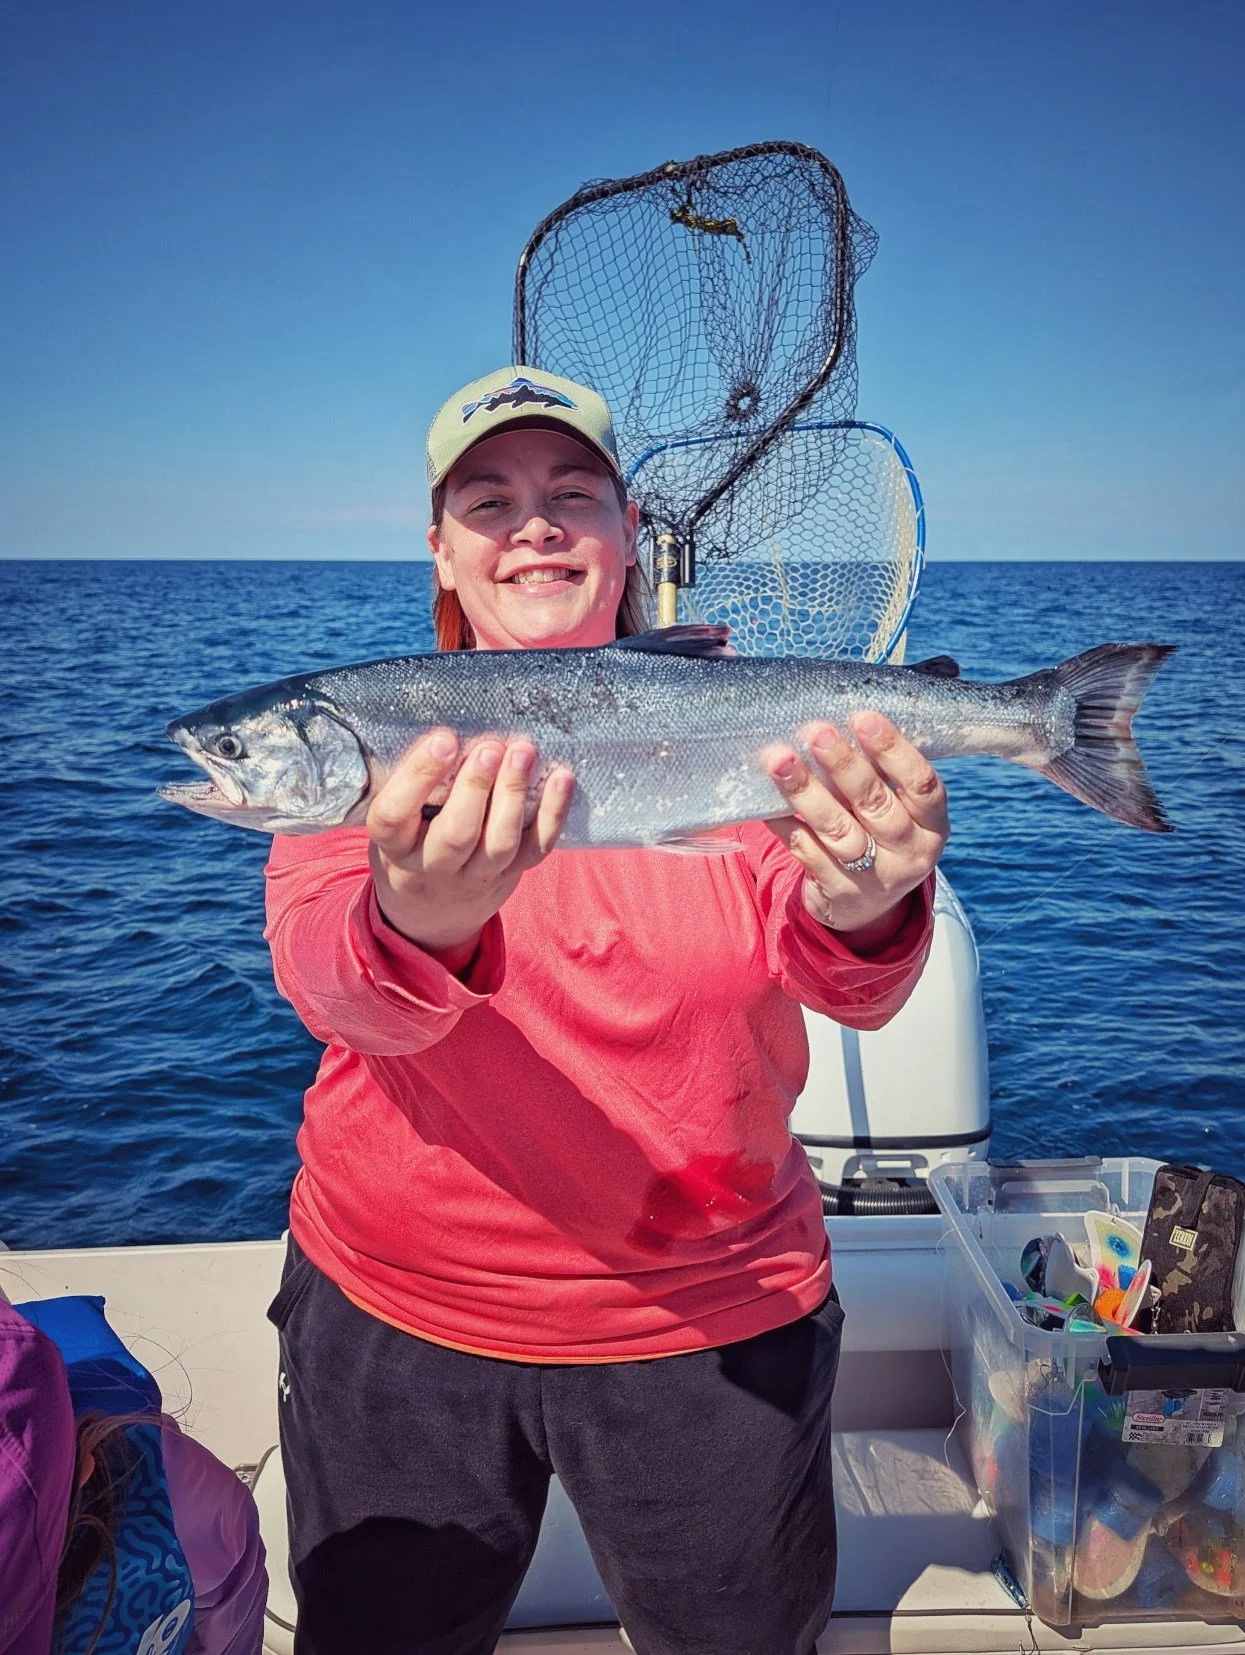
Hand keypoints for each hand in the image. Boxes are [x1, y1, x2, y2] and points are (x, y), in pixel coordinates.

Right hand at [366, 730, 573, 965]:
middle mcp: (433, 865)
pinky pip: (536, 848)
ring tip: (523, 753)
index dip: (419, 776)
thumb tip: (445, 730)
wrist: (431, 910)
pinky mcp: (511, 874)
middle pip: (456, 834)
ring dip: (514, 795)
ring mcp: (476, 875)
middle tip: (491, 747)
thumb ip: (408, 785)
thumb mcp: (394, 820)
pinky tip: (563, 778)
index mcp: (394, 846)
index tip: (444, 740)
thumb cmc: (410, 841)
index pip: (394, 815)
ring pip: (499, 844)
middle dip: (476, 787)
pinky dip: (554, 814)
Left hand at [762, 712, 948, 945]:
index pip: (922, 784)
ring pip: (838, 830)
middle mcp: (910, 852)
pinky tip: (768, 800)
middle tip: (815, 732)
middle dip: (844, 765)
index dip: (895, 750)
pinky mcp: (839, 893)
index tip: (864, 717)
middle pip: (876, 805)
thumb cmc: (880, 830)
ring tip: (780, 760)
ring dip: (807, 792)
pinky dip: (786, 823)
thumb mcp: (899, 803)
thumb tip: (883, 689)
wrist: (866, 906)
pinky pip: (807, 851)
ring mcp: (875, 877)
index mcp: (933, 824)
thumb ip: (890, 759)